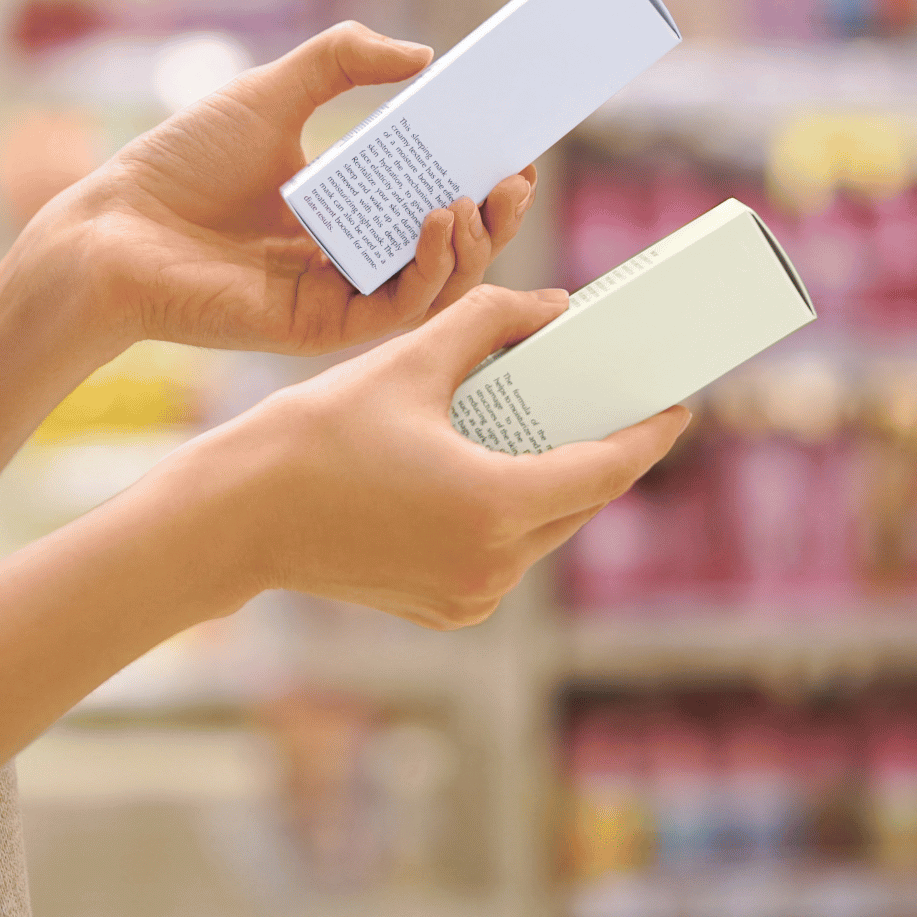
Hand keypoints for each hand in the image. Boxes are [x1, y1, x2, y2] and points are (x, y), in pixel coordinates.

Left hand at [29, 21, 535, 357]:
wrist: (114, 226)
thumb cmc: (180, 165)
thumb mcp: (272, 93)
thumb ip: (342, 61)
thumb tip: (421, 54)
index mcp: (345, 211)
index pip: (433, 202)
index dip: (481, 183)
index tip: (515, 151)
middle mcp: (349, 259)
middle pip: (448, 251)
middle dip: (493, 219)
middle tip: (514, 178)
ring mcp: (337, 296)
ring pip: (434, 286)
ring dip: (470, 245)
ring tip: (473, 196)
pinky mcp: (319, 327)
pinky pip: (394, 308)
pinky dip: (427, 270)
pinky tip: (435, 222)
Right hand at [131, 286, 690, 628]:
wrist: (237, 519)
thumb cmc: (314, 437)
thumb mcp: (409, 361)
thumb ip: (490, 321)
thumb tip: (553, 306)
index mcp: (495, 506)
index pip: (606, 469)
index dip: (650, 435)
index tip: (679, 404)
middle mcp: (493, 566)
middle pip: (581, 501)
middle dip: (604, 451)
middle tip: (613, 401)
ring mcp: (470, 597)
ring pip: (546, 531)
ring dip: (559, 483)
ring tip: (559, 427)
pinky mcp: (446, 610)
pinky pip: (506, 555)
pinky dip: (515, 514)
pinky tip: (506, 467)